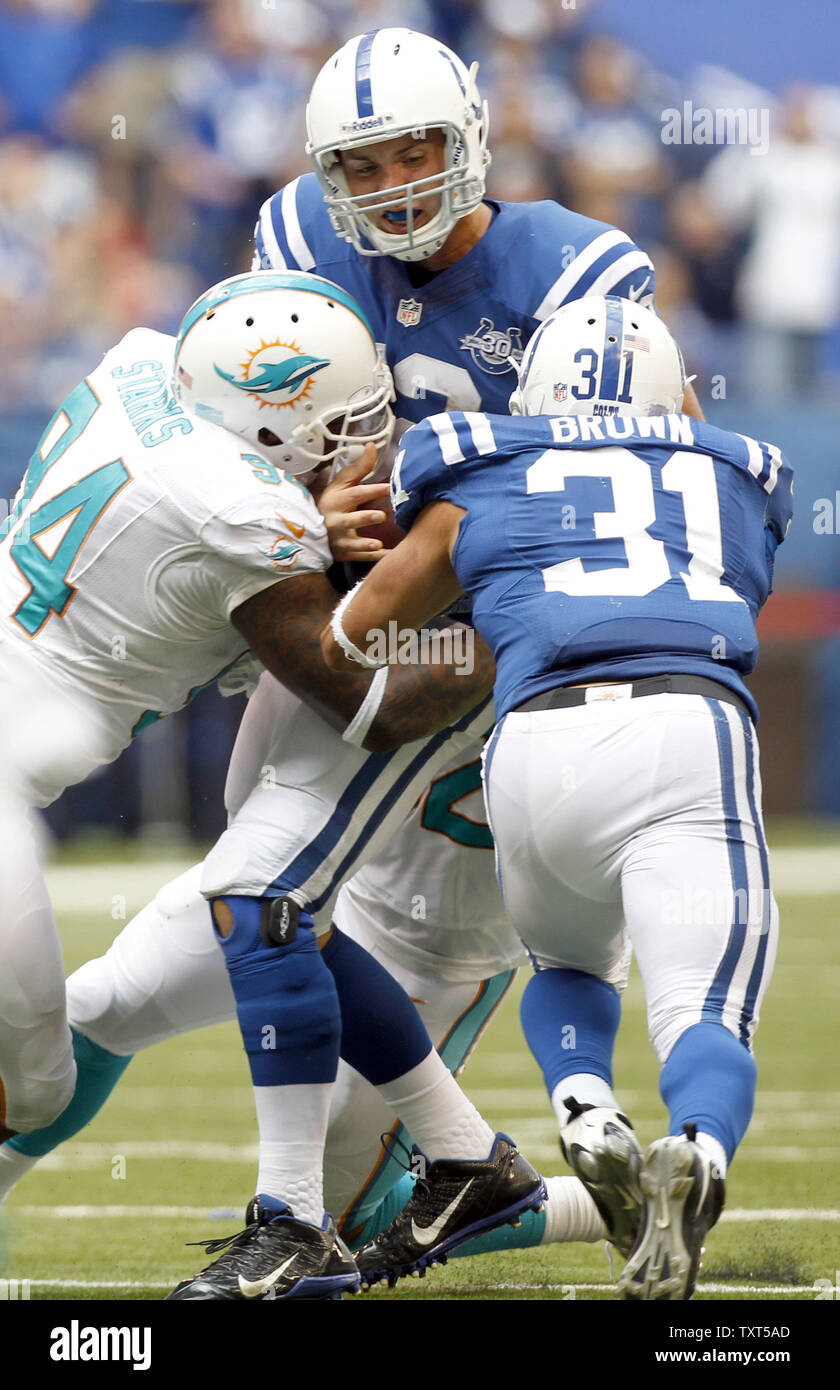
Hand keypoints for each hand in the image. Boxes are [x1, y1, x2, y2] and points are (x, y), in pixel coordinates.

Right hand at [314, 444, 391, 563]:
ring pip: (351, 543)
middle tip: (381, 516)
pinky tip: (388, 559)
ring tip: (377, 544)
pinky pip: (359, 558)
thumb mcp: (341, 484)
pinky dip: (373, 560)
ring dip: (364, 544)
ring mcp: (338, 539)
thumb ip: (359, 467)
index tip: (389, 487)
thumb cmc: (333, 502)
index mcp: (336, 501)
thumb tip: (371, 445)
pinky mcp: (343, 553)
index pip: (355, 494)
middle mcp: (335, 521)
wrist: (311, 529)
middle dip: (365, 518)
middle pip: (350, 520)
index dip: (372, 491)